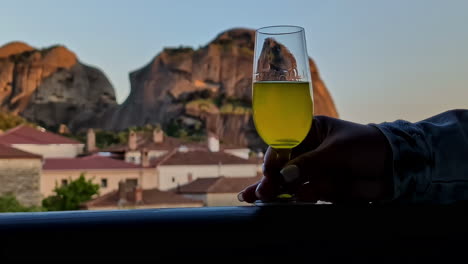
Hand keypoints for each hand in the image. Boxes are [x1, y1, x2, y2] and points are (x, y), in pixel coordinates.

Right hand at [238, 116, 393, 203]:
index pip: (285, 142)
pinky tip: (276, 204)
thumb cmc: (367, 147)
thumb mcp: (338, 151)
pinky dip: (289, 199)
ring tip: (260, 199)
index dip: (275, 157)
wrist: (395, 168)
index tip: (270, 171)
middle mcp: (307, 150)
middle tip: (263, 191)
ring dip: (275, 190)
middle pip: (283, 164)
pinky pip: (301, 194)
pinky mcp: (320, 187)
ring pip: (288, 181)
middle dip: (271, 178)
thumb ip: (311, 163)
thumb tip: (285, 175)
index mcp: (309, 130)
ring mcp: (313, 170)